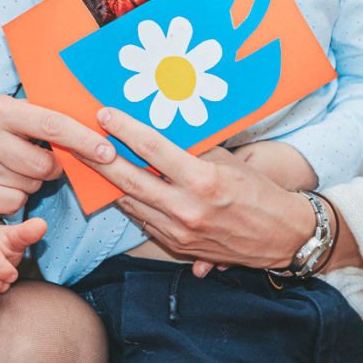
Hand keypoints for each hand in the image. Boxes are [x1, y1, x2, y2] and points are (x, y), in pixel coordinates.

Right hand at [0, 96, 115, 215]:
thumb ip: (35, 116)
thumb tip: (86, 124)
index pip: (51, 123)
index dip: (83, 139)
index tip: (106, 151)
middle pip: (44, 164)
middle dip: (52, 166)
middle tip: (39, 159)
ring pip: (31, 185)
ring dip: (31, 181)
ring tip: (10, 167)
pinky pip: (14, 202)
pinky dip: (15, 197)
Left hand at [74, 109, 315, 274]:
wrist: (282, 237)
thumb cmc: (259, 192)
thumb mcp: (230, 163)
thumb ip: (194, 150)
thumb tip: (163, 132)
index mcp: (203, 181)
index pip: (154, 150)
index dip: (126, 130)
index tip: (106, 115)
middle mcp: (187, 209)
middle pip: (131, 181)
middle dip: (101, 159)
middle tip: (80, 139)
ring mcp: (180, 232)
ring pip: (132, 204)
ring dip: (110, 183)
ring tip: (92, 161)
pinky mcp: (178, 248)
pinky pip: (145, 222)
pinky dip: (131, 203)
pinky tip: (119, 188)